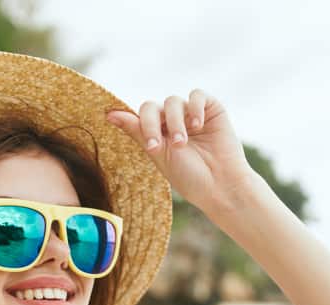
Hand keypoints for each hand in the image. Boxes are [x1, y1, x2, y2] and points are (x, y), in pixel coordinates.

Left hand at [105, 89, 253, 211]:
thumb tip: (109, 114)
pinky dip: (194, 108)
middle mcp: (173, 121)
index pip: (140, 117)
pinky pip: (197, 95)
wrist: (220, 185)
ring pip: (173, 102)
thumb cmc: (189, 176)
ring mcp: (192, 114)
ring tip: (182, 143)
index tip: (119, 124)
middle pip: (152, 107)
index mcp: (158, 133)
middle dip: (151, 125)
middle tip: (157, 146)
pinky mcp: (211, 108)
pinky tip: (198, 125)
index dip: (136, 122)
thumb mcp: (158, 154)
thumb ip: (137, 131)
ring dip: (175, 122)